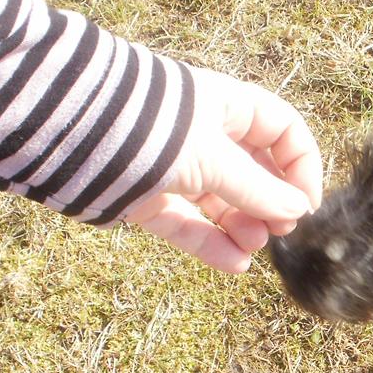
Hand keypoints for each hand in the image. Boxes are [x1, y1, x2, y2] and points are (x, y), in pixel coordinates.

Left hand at [124, 67, 322, 272]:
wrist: (66, 134)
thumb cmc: (150, 130)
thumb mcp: (213, 158)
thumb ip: (258, 189)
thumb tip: (298, 212)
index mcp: (224, 107)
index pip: (280, 130)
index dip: (299, 164)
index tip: (306, 202)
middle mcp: (202, 135)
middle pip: (253, 171)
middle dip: (270, 202)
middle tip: (280, 231)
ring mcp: (174, 169)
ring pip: (221, 202)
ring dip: (242, 226)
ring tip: (254, 247)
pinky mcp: (147, 199)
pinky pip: (189, 224)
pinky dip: (211, 244)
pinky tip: (234, 265)